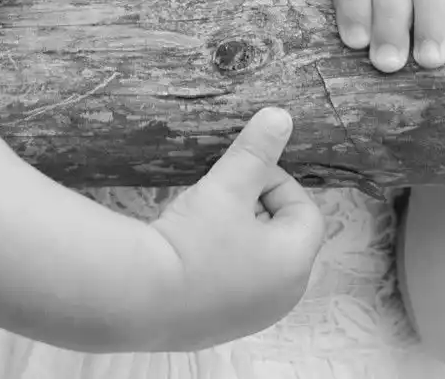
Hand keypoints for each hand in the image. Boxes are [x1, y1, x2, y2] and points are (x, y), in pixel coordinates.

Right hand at [133, 107, 325, 351]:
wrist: (140, 299)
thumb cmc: (194, 239)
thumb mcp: (226, 185)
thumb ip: (256, 151)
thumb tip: (281, 116)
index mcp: (295, 262)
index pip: (305, 211)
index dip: (276, 182)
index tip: (242, 174)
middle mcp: (283, 296)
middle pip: (283, 238)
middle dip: (256, 209)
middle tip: (220, 196)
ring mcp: (252, 317)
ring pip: (258, 262)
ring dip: (238, 236)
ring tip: (201, 221)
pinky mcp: (221, 328)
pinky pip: (233, 286)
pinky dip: (220, 264)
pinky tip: (187, 252)